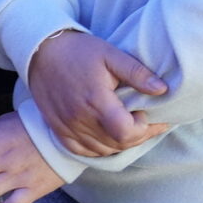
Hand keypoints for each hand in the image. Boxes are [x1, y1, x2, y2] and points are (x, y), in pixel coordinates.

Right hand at [27, 29, 168, 157]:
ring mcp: (66, 126)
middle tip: (145, 122)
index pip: (127, 133)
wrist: (40, 51)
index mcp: (96, 101)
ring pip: (101, 150)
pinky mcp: (57, 128)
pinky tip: (106, 137)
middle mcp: (79, 119)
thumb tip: (162, 90)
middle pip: (117, 144)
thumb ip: (137, 73)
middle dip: (137, 136)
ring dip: (119, 143)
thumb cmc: (78, 51)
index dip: (145, 129)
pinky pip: (81, 151)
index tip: (148, 114)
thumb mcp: (111, 54)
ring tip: (127, 127)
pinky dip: (97, 149)